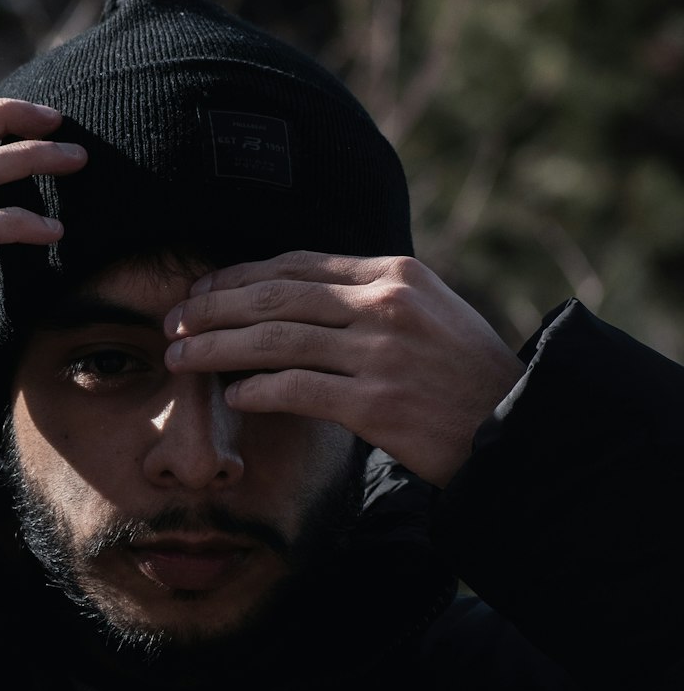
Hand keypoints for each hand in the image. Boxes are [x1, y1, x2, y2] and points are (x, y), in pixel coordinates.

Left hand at [163, 251, 524, 486]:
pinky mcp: (377, 403)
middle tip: (173, 321)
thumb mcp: (427, 310)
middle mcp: (385, 304)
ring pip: (275, 340)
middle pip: (275, 295)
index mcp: (394, 273)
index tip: (202, 291)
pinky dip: (257, 390)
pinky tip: (234, 396)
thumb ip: (367, 296)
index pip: (297, 264)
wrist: (517, 427)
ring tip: (180, 357)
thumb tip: (293, 298)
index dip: (240, 276)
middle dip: (213, 308)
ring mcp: (380, 353)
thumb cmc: (464, 371)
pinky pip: (297, 389)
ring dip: (216, 349)